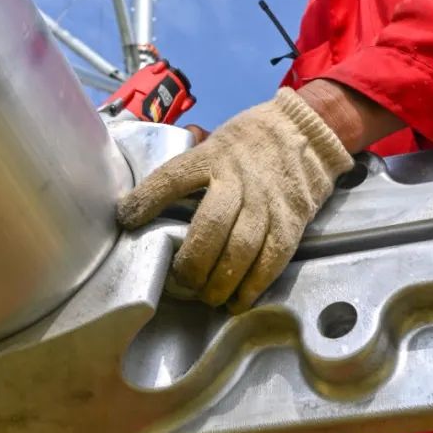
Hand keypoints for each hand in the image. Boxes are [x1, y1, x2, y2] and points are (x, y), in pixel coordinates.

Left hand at [116, 89, 353, 311]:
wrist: (305, 134)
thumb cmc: (249, 142)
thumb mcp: (215, 141)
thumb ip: (187, 168)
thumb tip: (143, 198)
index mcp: (213, 155)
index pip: (175, 177)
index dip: (149, 199)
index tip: (127, 220)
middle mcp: (239, 179)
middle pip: (212, 225)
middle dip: (193, 262)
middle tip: (181, 282)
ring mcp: (267, 202)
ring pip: (241, 248)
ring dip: (220, 281)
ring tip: (207, 296)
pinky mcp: (291, 221)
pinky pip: (272, 259)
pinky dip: (254, 285)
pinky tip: (238, 299)